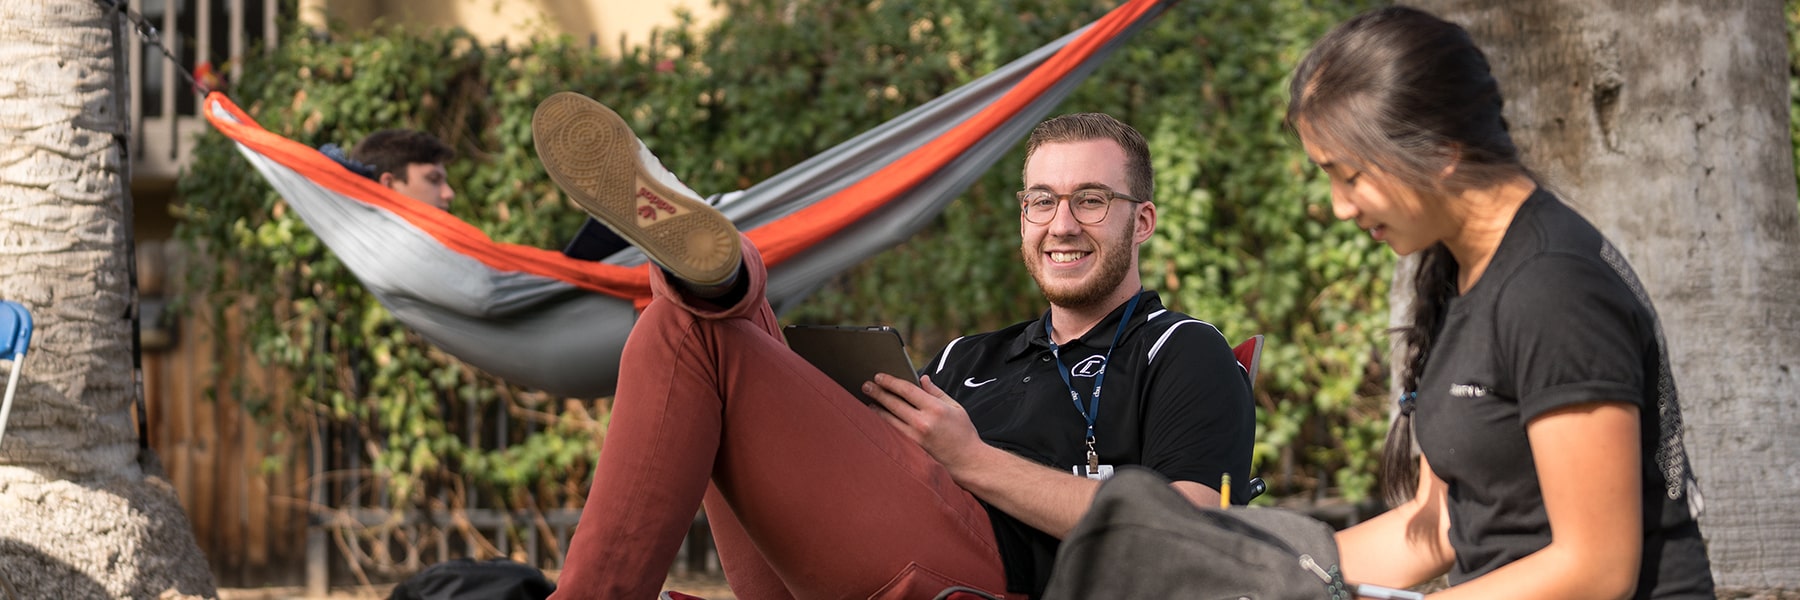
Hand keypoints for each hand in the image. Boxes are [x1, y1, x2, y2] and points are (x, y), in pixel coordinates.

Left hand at [863, 374, 986, 472]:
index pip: (907, 390)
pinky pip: (894, 429)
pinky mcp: (913, 446)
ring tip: (867, 398)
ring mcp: (916, 435)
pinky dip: (884, 420)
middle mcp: (924, 421)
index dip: (891, 382)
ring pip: (890, 417)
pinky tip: (877, 414)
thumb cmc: (963, 432)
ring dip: (877, 406)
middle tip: (866, 385)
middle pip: (894, 403)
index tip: (879, 376)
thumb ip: (936, 392)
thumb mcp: (955, 407)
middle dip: (878, 392)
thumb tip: (922, 378)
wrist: (966, 460)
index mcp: (935, 408)